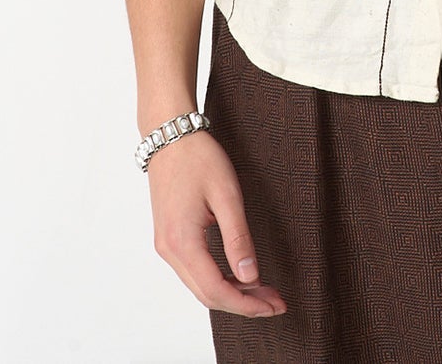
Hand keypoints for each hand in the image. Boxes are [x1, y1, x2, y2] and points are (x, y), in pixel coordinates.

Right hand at [147, 130, 286, 317]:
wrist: (169, 135)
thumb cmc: (198, 158)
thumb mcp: (227, 195)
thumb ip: (238, 239)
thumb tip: (251, 276)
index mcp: (182, 242)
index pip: (217, 291)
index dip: (247, 304)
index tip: (274, 305)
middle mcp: (169, 250)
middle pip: (208, 295)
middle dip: (244, 303)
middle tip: (275, 301)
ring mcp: (166, 246)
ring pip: (200, 286)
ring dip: (232, 293)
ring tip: (263, 290)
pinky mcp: (168, 238)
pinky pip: (193, 272)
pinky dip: (217, 280)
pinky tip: (239, 276)